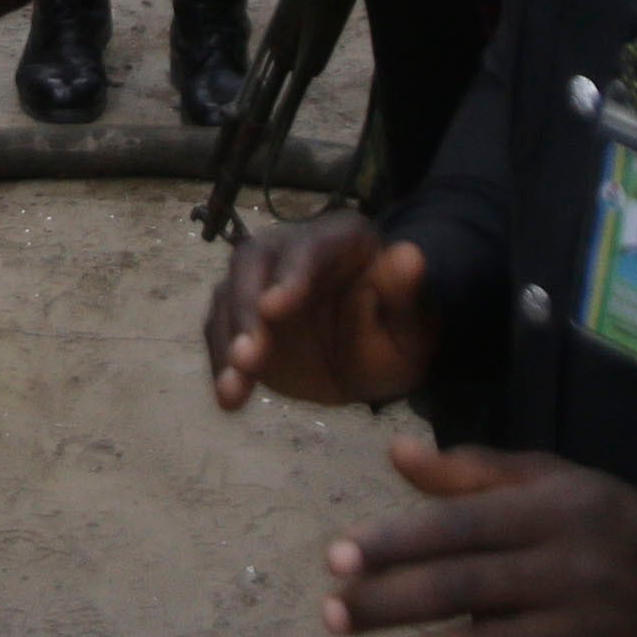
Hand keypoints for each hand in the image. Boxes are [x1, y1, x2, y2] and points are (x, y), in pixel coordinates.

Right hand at [206, 211, 439, 411]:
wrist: (374, 359)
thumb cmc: (397, 334)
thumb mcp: (414, 323)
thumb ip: (407, 293)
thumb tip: (411, 255)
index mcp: (339, 238)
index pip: (309, 247)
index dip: (290, 276)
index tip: (274, 310)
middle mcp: (291, 248)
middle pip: (253, 263)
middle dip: (245, 308)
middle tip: (247, 357)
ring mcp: (261, 282)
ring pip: (229, 297)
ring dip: (228, 341)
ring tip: (233, 387)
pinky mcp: (243, 319)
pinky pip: (221, 334)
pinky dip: (222, 365)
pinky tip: (230, 398)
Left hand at [320, 444, 636, 636]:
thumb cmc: (613, 532)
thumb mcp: (558, 484)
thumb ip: (475, 473)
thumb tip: (395, 451)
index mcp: (556, 514)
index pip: (462, 527)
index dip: (396, 541)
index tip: (336, 557)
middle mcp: (569, 574)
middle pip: (467, 591)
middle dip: (392, 605)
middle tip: (330, 616)